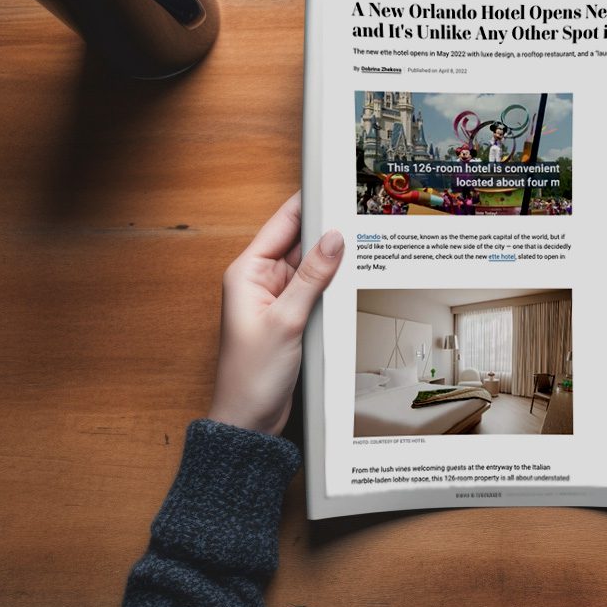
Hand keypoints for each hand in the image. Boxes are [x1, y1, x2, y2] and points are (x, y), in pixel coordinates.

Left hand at [209, 192, 343, 434]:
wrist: (249, 420)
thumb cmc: (250, 376)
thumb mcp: (286, 321)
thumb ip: (312, 278)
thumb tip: (333, 240)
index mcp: (246, 272)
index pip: (280, 224)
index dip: (305, 203)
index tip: (329, 186)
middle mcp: (261, 280)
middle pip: (299, 242)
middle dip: (326, 232)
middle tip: (357, 217)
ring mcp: (278, 299)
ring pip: (311, 267)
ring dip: (332, 261)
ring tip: (360, 246)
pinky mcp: (292, 316)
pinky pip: (316, 290)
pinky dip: (332, 284)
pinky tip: (351, 278)